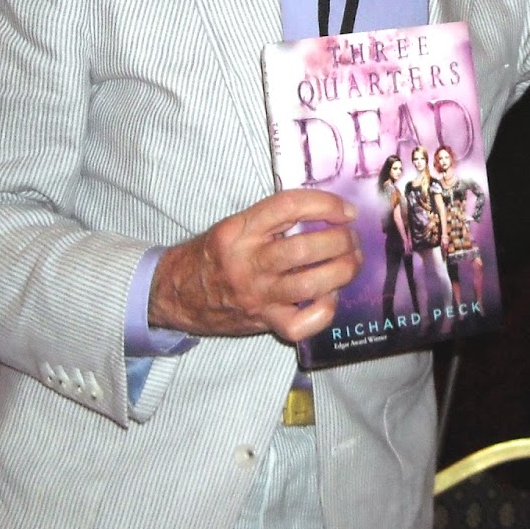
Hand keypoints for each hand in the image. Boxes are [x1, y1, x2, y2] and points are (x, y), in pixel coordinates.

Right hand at [149, 189, 360, 342]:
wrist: (178, 293)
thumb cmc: (214, 254)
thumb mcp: (235, 225)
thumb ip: (273, 218)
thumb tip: (327, 212)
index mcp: (240, 229)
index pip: (288, 206)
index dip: (325, 205)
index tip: (346, 211)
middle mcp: (247, 262)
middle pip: (304, 249)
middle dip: (340, 241)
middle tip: (351, 239)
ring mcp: (256, 295)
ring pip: (309, 285)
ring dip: (342, 271)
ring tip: (351, 262)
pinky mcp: (263, 320)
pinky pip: (301, 324)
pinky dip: (324, 310)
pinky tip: (330, 296)